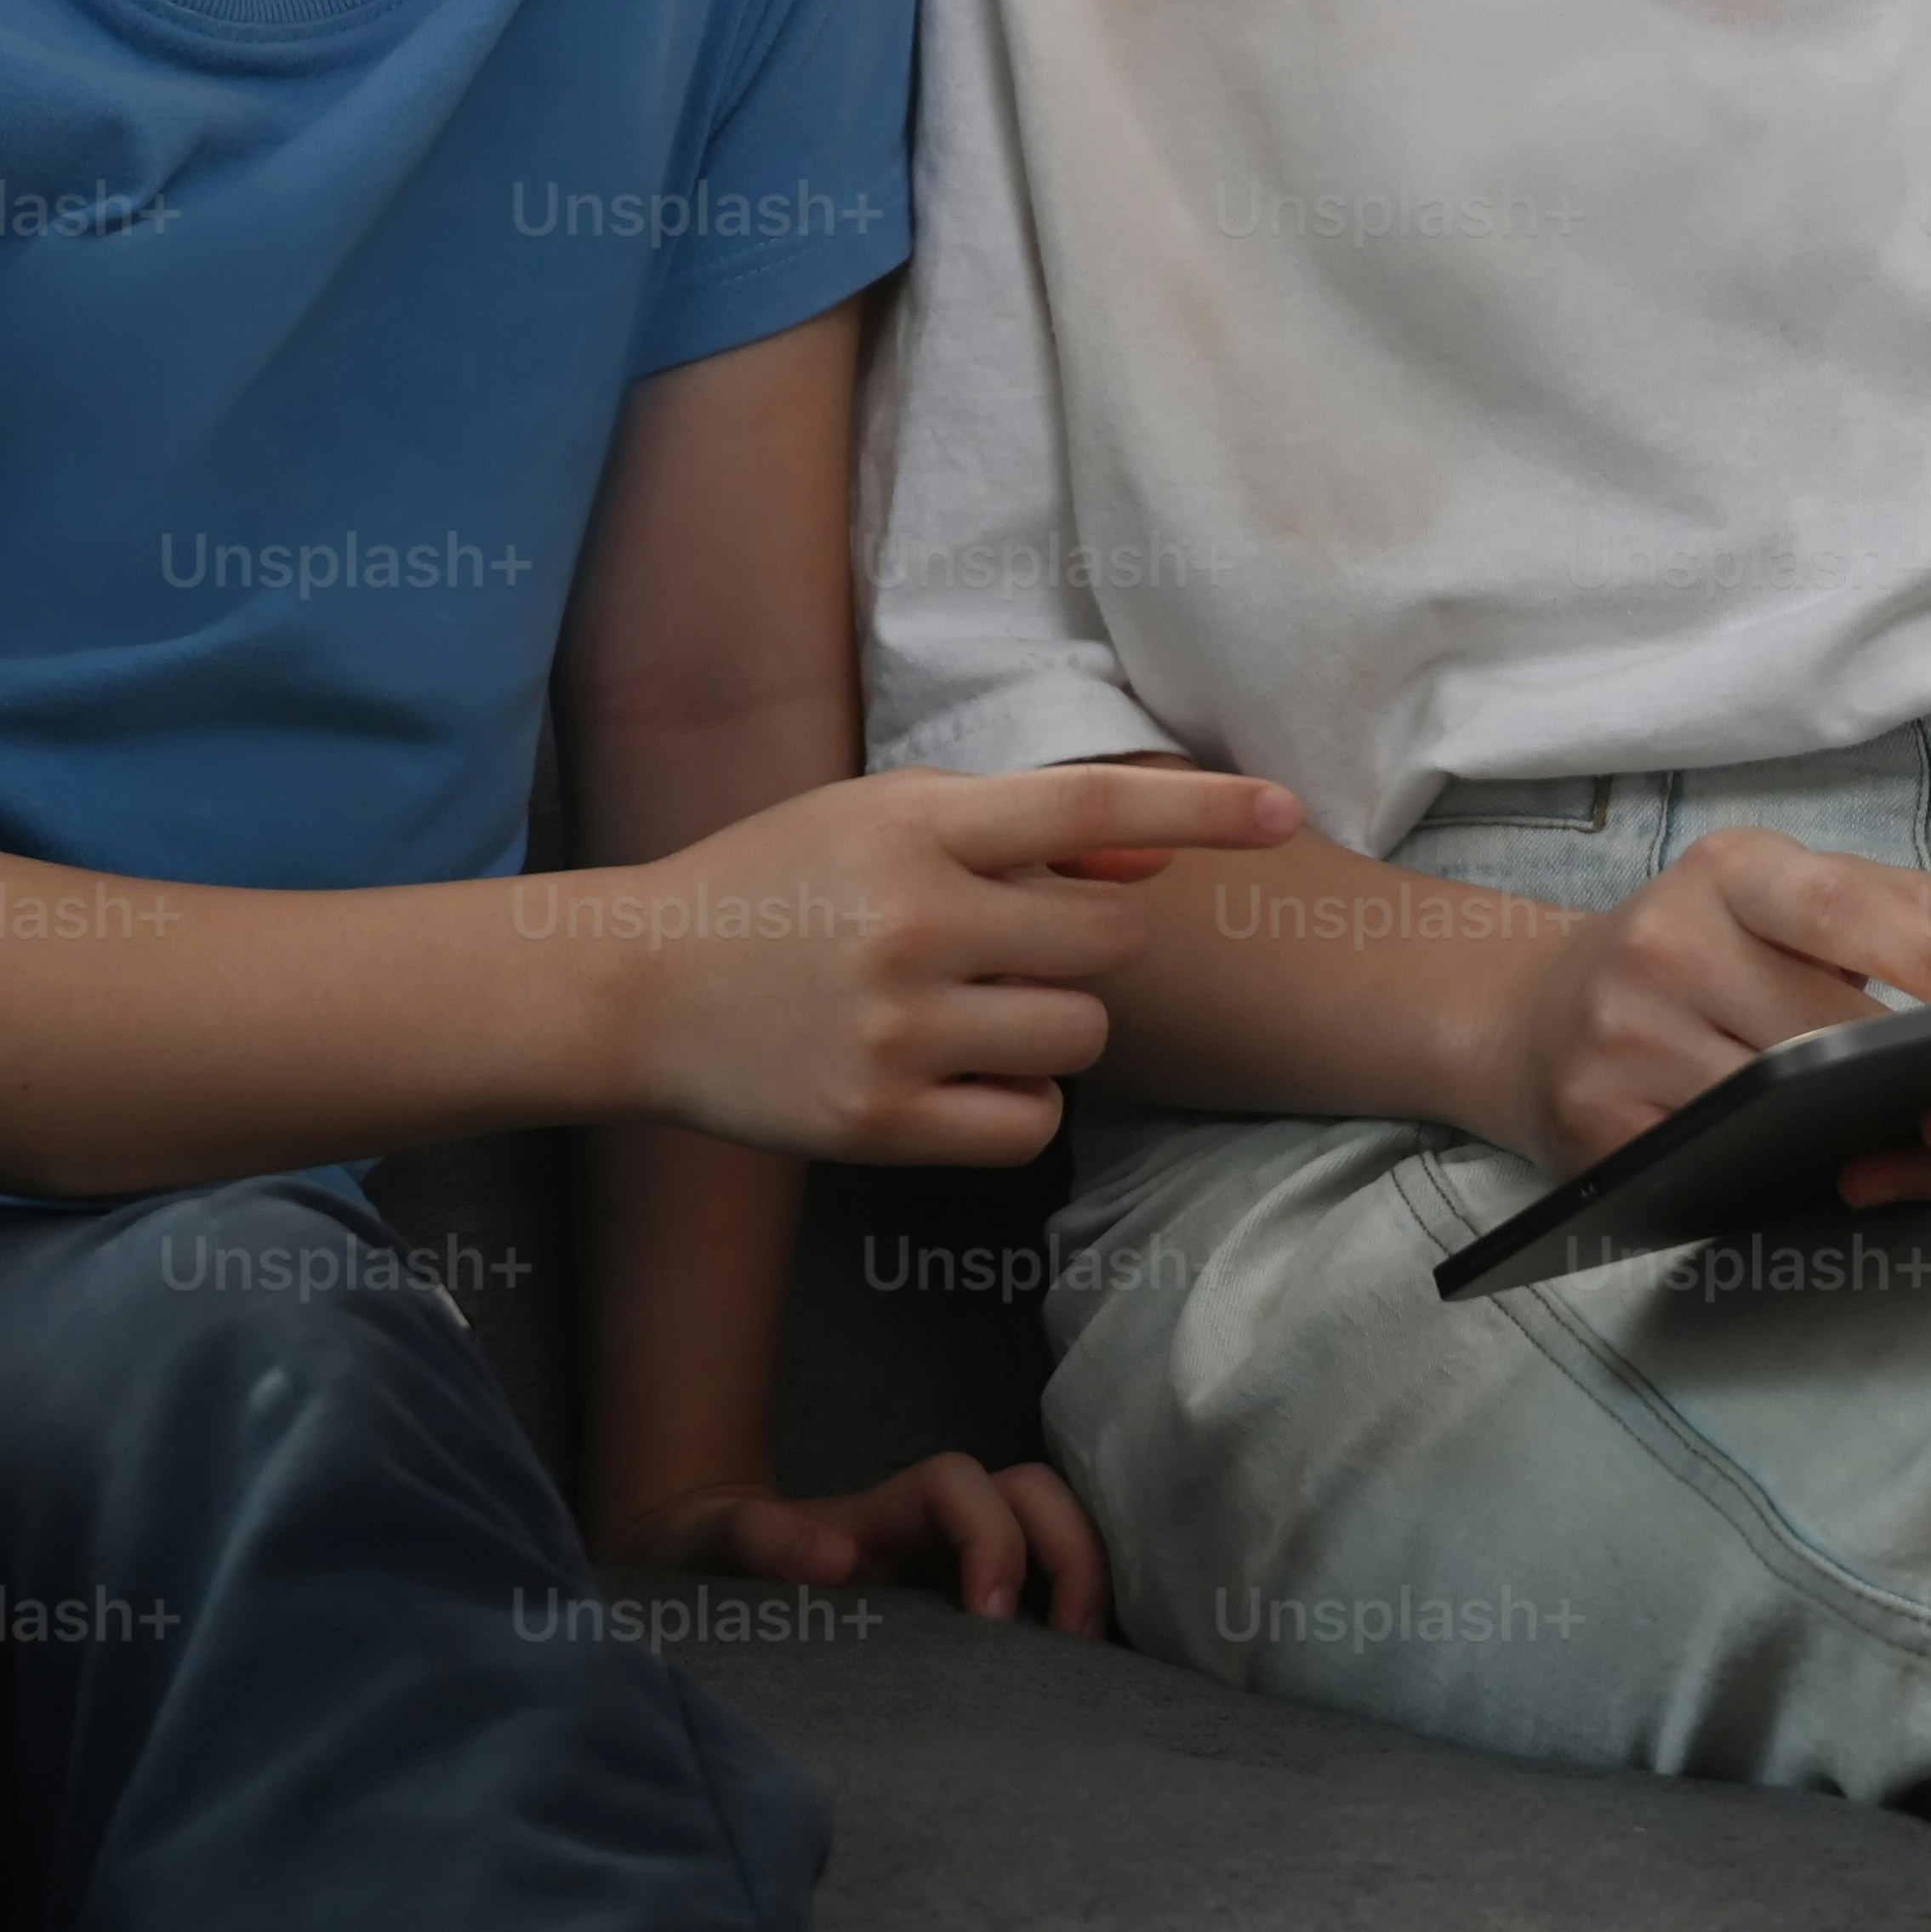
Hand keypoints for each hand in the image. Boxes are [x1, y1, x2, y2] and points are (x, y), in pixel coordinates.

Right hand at [590, 763, 1302, 1162]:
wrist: (642, 985)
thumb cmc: (780, 885)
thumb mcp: (883, 818)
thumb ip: (1020, 833)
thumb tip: (1155, 859)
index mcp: (916, 827)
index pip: (1091, 805)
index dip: (1201, 808)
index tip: (1289, 810)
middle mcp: (914, 923)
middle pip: (1111, 939)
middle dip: (1091, 942)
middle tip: (1014, 945)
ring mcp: (898, 1030)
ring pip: (1080, 1037)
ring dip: (1051, 1026)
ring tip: (967, 1009)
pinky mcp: (881, 1124)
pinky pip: (1032, 1126)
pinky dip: (1019, 1104)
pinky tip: (956, 1073)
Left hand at [607, 1450, 1113, 1635]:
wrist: (701, 1569)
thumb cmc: (710, 1554)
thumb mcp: (716, 1542)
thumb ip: (762, 1539)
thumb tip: (836, 1561)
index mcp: (884, 1510)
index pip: (963, 1483)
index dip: (992, 1537)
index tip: (986, 1620)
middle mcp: (933, 1529)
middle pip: (1036, 1495)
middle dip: (1072, 1554)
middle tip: (1070, 1646)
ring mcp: (954, 1568)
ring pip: (1054, 1537)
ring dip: (1086, 1588)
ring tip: (1083, 1676)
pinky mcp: (961, 1617)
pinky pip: (1038, 1600)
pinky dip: (1070, 1625)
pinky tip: (1070, 1692)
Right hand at [1467, 823, 1930, 1173]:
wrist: (1531, 1016)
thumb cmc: (1691, 952)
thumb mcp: (1777, 896)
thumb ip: (1898, 908)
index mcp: (1723, 873)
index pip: (1836, 904)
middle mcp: (1662, 945)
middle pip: (1823, 1027)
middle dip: (1907, 1066)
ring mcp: (1623, 1042)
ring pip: (1779, 1107)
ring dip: (1852, 1127)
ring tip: (1914, 1132)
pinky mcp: (1599, 1128)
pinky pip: (1723, 1163)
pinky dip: (1779, 1168)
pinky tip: (1817, 1168)